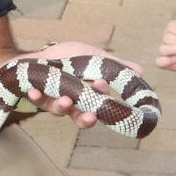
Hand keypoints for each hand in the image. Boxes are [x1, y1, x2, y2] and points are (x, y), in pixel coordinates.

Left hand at [26, 41, 142, 128]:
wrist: (38, 56)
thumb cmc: (68, 57)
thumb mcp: (94, 57)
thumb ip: (113, 66)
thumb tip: (141, 70)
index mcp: (89, 96)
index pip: (100, 104)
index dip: (102, 99)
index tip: (102, 85)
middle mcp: (74, 104)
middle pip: (82, 118)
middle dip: (87, 119)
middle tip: (90, 116)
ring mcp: (55, 101)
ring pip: (60, 111)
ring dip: (63, 107)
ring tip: (65, 100)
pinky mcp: (38, 97)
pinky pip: (38, 101)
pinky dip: (37, 96)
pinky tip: (34, 91)